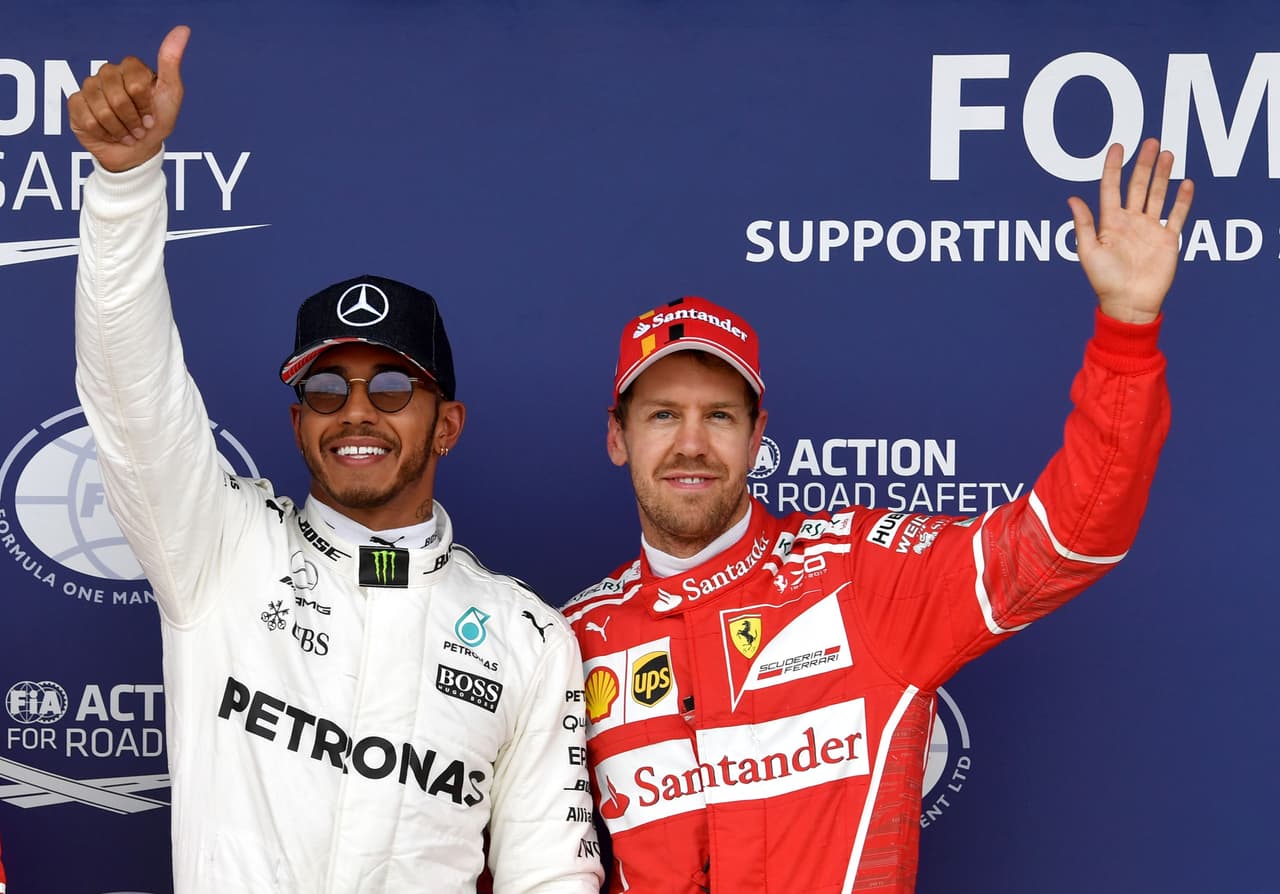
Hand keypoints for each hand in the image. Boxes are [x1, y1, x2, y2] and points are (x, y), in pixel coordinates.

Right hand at [68, 25, 189, 172]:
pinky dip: (103, 133)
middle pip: (117, 97)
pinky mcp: (76, 104)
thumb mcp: (171, 94)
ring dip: (119, 130)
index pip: (135, 83)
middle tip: (139, 128)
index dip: (145, 105)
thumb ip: (171, 62)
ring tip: (126, 133)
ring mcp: (89, 87)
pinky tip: (109, 134)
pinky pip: (87, 119)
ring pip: (101, 110)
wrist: (138, 151)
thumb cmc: (156, 122)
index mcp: (130, 68)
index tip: (151, 116)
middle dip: (132, 120)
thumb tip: (183, 29)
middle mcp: (108, 73)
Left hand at [1067, 138, 1194, 322]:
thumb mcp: (1089, 251)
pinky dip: (1183, 200)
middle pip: (1137, 186)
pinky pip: (1177, 215)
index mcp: (1110, 223)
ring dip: (1162, 175)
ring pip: (1157, 195)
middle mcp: (1130, 222)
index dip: (1114, 167)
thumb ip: (1083, 224)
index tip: (1118, 146)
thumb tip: (1072, 198)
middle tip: (1151, 142)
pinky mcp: (1168, 240)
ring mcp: (1150, 229)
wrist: (1130, 304)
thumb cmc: (1105, 281)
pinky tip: (1186, 183)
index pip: (1111, 187)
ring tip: (1168, 154)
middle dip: (1144, 164)